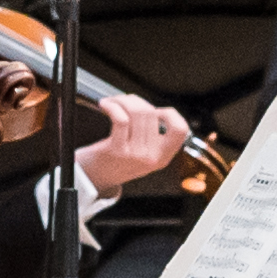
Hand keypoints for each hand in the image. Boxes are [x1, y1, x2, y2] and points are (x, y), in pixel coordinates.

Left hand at [75, 93, 189, 196]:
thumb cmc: (118, 160)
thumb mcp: (145, 154)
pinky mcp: (117, 150)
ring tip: (114, 102)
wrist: (96, 177)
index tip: (157, 111)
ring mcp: (135, 154)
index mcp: (162, 156)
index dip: (171, 114)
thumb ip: (153, 135)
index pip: (180, 130)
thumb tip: (148, 106)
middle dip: (136, 101)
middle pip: (151, 114)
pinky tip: (106, 105)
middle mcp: (151, 157)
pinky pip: (121, 118)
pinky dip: (113, 106)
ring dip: (122, 100)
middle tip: (125, 102)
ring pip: (136, 113)